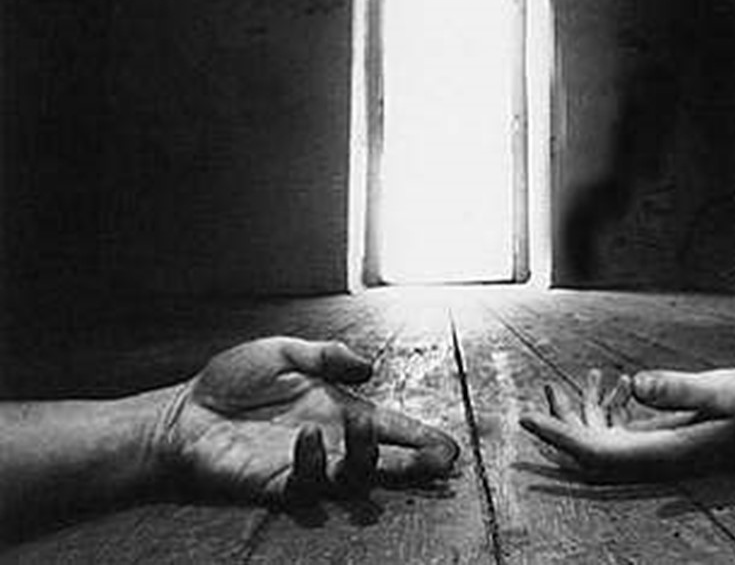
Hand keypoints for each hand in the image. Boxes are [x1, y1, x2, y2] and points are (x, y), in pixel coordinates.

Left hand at [159, 337, 458, 504]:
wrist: (185, 412)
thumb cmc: (232, 384)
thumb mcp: (283, 352)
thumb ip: (326, 355)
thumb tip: (368, 367)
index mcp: (338, 411)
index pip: (388, 427)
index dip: (418, 437)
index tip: (448, 446)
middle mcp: (330, 443)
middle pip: (384, 462)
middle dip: (414, 465)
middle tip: (437, 463)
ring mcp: (307, 466)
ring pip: (353, 479)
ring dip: (367, 458)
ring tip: (363, 428)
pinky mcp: (278, 484)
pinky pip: (307, 484)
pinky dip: (314, 463)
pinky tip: (307, 437)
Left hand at [519, 367, 734, 476]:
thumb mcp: (725, 390)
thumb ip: (680, 389)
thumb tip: (634, 384)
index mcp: (660, 453)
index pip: (593, 452)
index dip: (557, 435)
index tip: (525, 418)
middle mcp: (655, 459)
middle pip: (590, 450)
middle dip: (563, 423)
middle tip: (545, 389)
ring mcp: (662, 451)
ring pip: (606, 440)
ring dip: (586, 412)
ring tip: (582, 376)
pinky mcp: (670, 441)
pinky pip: (626, 432)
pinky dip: (611, 409)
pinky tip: (619, 383)